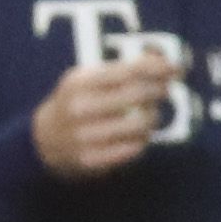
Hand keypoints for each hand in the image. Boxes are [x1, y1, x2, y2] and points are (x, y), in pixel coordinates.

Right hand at [31, 53, 176, 179]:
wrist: (44, 140)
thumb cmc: (76, 102)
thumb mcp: (87, 79)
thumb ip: (121, 70)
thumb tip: (163, 62)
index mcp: (79, 83)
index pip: (127, 71)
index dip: (156, 68)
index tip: (176, 68)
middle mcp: (81, 108)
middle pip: (137, 95)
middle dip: (159, 90)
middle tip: (165, 90)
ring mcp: (86, 136)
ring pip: (139, 124)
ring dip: (152, 117)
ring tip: (150, 113)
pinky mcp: (93, 159)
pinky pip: (133, 148)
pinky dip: (142, 139)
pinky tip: (138, 134)